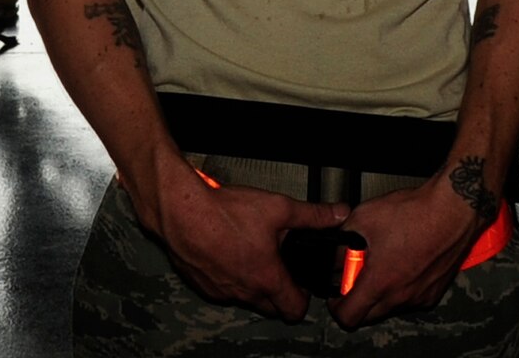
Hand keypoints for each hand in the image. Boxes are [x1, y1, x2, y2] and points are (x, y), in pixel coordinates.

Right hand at [145, 166, 348, 321]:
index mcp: (267, 278)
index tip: (302, 283)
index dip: (304, 298)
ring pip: (246, 298)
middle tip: (281, 268)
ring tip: (253, 254)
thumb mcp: (278, 207)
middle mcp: (244, 291)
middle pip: (271, 308)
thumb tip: (337, 214)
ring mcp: (221, 291)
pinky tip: (229, 251)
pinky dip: (230, 277)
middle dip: (280, 294)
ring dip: (253, 284)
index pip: (295, 310)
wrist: (181, 212)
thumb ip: (312, 215)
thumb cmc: (224, 212)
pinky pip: (223, 289)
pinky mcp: (201, 284)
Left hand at [329, 177, 483, 327]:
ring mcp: (420, 296)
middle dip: (358, 301)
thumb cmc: (414, 212)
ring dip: (381, 293)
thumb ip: (343, 241)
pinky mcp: (435, 291)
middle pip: (368, 317)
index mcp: (381, 282)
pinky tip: (403, 262)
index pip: (348, 316)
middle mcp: (401, 296)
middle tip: (357, 276)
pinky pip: (410, 299)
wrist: (453, 209)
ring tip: (383, 263)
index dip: (336, 306)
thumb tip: (336, 253)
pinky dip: (402, 288)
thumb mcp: (364, 218)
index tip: (336, 294)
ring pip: (391, 307)